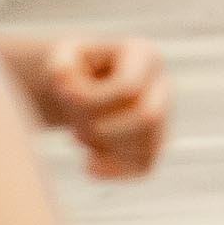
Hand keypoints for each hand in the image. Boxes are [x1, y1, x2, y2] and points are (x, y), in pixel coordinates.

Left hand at [37, 36, 171, 179]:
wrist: (80, 86)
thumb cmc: (71, 70)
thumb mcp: (60, 59)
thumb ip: (59, 67)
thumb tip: (63, 78)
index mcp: (144, 55)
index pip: (129, 87)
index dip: (91, 100)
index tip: (63, 97)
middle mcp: (162, 84)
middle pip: (149, 117)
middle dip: (104, 128)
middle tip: (75, 127)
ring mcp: (163, 115)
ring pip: (148, 145)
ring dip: (105, 147)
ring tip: (78, 135)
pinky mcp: (156, 142)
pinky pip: (144, 165)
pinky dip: (114, 170)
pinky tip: (89, 164)